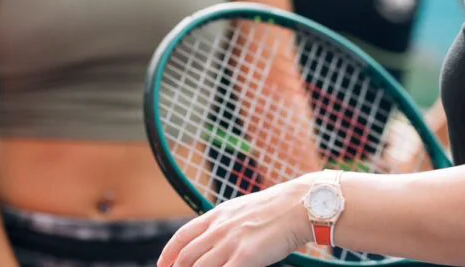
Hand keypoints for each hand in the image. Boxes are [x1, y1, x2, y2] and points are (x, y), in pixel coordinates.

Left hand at [157, 175, 315, 266]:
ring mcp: (231, 242)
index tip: (163, 265)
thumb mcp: (243, 209)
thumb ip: (227, 222)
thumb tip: (217, 235)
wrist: (300, 204)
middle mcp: (219, 228)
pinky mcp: (246, 256)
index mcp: (217, 215)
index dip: (168, 254)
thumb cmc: (278, 208)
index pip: (182, 236)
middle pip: (186, 257)